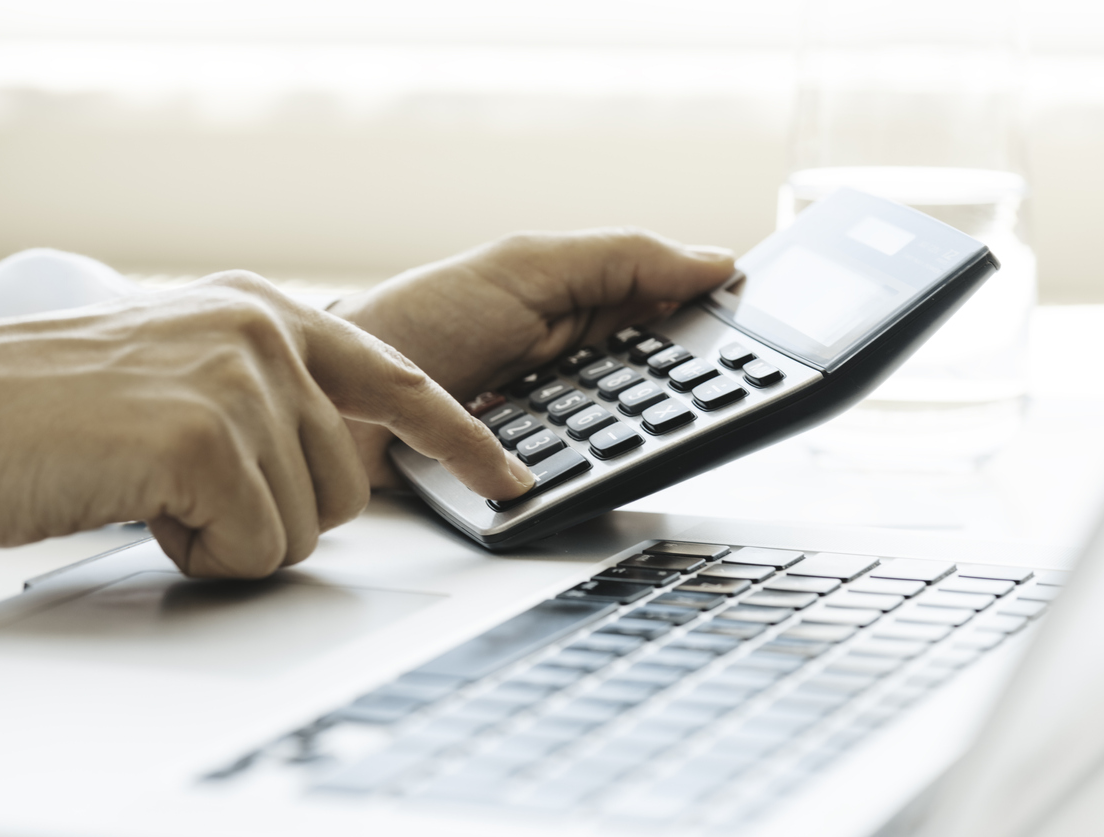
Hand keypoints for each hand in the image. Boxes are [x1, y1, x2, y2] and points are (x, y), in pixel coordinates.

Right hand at [0, 271, 533, 577]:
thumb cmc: (58, 409)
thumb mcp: (186, 372)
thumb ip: (272, 396)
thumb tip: (339, 466)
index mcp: (264, 311)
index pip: (399, 380)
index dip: (460, 438)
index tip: (507, 480)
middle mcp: (264, 330)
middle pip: (349, 484)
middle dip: (281, 513)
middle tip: (192, 491)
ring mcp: (240, 377)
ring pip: (308, 524)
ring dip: (234, 534)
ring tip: (156, 491)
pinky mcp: (207, 436)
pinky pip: (259, 549)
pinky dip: (204, 556)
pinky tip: (145, 511)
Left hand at [330, 229, 735, 485]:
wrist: (334, 402)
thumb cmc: (418, 322)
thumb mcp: (523, 268)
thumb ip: (619, 258)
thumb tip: (717, 263)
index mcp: (587, 310)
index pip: (680, 319)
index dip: (724, 329)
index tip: (769, 339)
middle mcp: (583, 372)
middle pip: (670, 387)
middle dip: (687, 390)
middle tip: (715, 387)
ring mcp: (564, 430)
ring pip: (640, 439)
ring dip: (644, 435)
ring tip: (647, 423)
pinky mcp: (540, 483)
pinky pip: (593, 483)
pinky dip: (599, 475)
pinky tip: (601, 465)